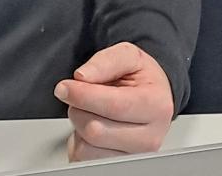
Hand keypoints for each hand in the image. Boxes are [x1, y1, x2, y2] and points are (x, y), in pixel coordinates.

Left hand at [57, 41, 174, 160]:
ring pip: (86, 148)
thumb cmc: (142, 79)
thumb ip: (105, 61)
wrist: (154, 97)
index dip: (82, 95)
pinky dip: (81, 142)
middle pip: (95, 130)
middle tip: (83, 96)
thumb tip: (83, 77)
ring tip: (92, 112)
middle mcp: (149, 137)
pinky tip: (94, 127)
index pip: (113, 106)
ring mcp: (133, 156)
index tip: (65, 87)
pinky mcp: (117, 168)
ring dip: (79, 126)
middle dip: (79, 109)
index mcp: (156, 105)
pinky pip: (84, 160)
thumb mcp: (129, 55)